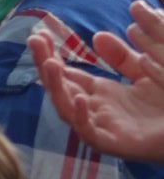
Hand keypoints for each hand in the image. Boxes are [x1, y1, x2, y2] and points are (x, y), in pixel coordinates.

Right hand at [30, 11, 163, 163]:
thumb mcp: (144, 71)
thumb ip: (121, 57)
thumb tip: (97, 36)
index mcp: (102, 94)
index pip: (68, 74)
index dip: (52, 56)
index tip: (41, 34)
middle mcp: (97, 110)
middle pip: (61, 88)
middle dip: (45, 65)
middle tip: (34, 40)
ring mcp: (103, 128)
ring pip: (68, 110)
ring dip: (56, 88)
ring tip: (50, 64)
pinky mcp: (114, 144)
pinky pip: (90, 134)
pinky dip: (82, 118)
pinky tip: (81, 98)